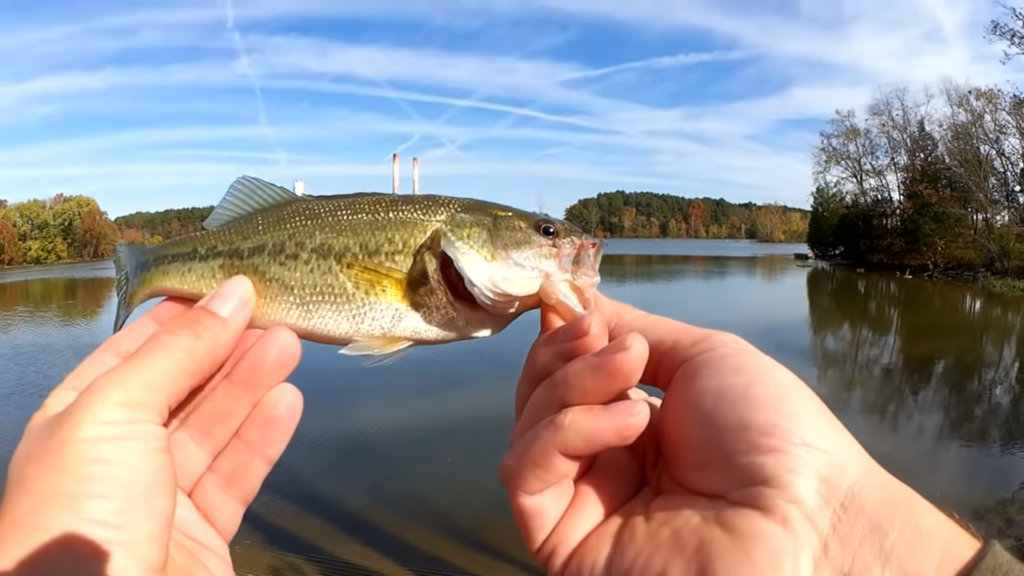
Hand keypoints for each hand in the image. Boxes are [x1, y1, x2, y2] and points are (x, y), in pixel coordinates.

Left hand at [0, 275, 303, 575]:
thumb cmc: (81, 512)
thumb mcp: (116, 410)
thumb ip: (178, 352)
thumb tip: (231, 294)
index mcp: (76, 421)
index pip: (134, 354)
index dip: (182, 320)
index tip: (230, 288)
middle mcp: (116, 456)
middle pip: (182, 388)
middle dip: (226, 349)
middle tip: (274, 313)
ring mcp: (160, 498)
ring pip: (215, 429)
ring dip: (252, 386)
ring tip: (290, 346)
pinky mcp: (202, 534)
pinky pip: (236, 475)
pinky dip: (263, 437)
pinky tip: (287, 403)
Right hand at [501, 294, 983, 575]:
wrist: (807, 515)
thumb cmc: (773, 436)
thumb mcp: (700, 359)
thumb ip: (626, 329)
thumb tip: (566, 295)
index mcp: (634, 426)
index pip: (564, 379)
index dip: (559, 339)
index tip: (562, 300)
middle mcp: (605, 466)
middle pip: (538, 400)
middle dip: (562, 356)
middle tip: (602, 338)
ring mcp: (584, 507)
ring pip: (528, 431)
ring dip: (571, 387)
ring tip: (632, 378)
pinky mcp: (566, 543)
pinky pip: (526, 474)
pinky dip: (568, 432)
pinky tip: (630, 420)